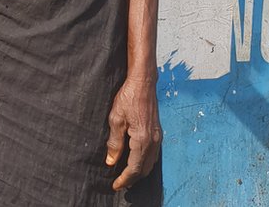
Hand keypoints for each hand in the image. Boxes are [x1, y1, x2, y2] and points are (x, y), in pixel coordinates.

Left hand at [105, 76, 161, 190]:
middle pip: (144, 169)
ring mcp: (158, 138)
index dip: (125, 179)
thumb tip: (111, 161)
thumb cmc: (128, 98)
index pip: (134, 168)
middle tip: (119, 184)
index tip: (115, 185)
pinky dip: (144, 163)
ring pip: (150, 163)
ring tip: (126, 176)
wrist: (143, 83)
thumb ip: (114, 142)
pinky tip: (135, 162)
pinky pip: (153, 155)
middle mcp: (153, 142)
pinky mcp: (158, 134)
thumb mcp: (116, 119)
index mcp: (142, 140)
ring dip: (139, 172)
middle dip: (132, 179)